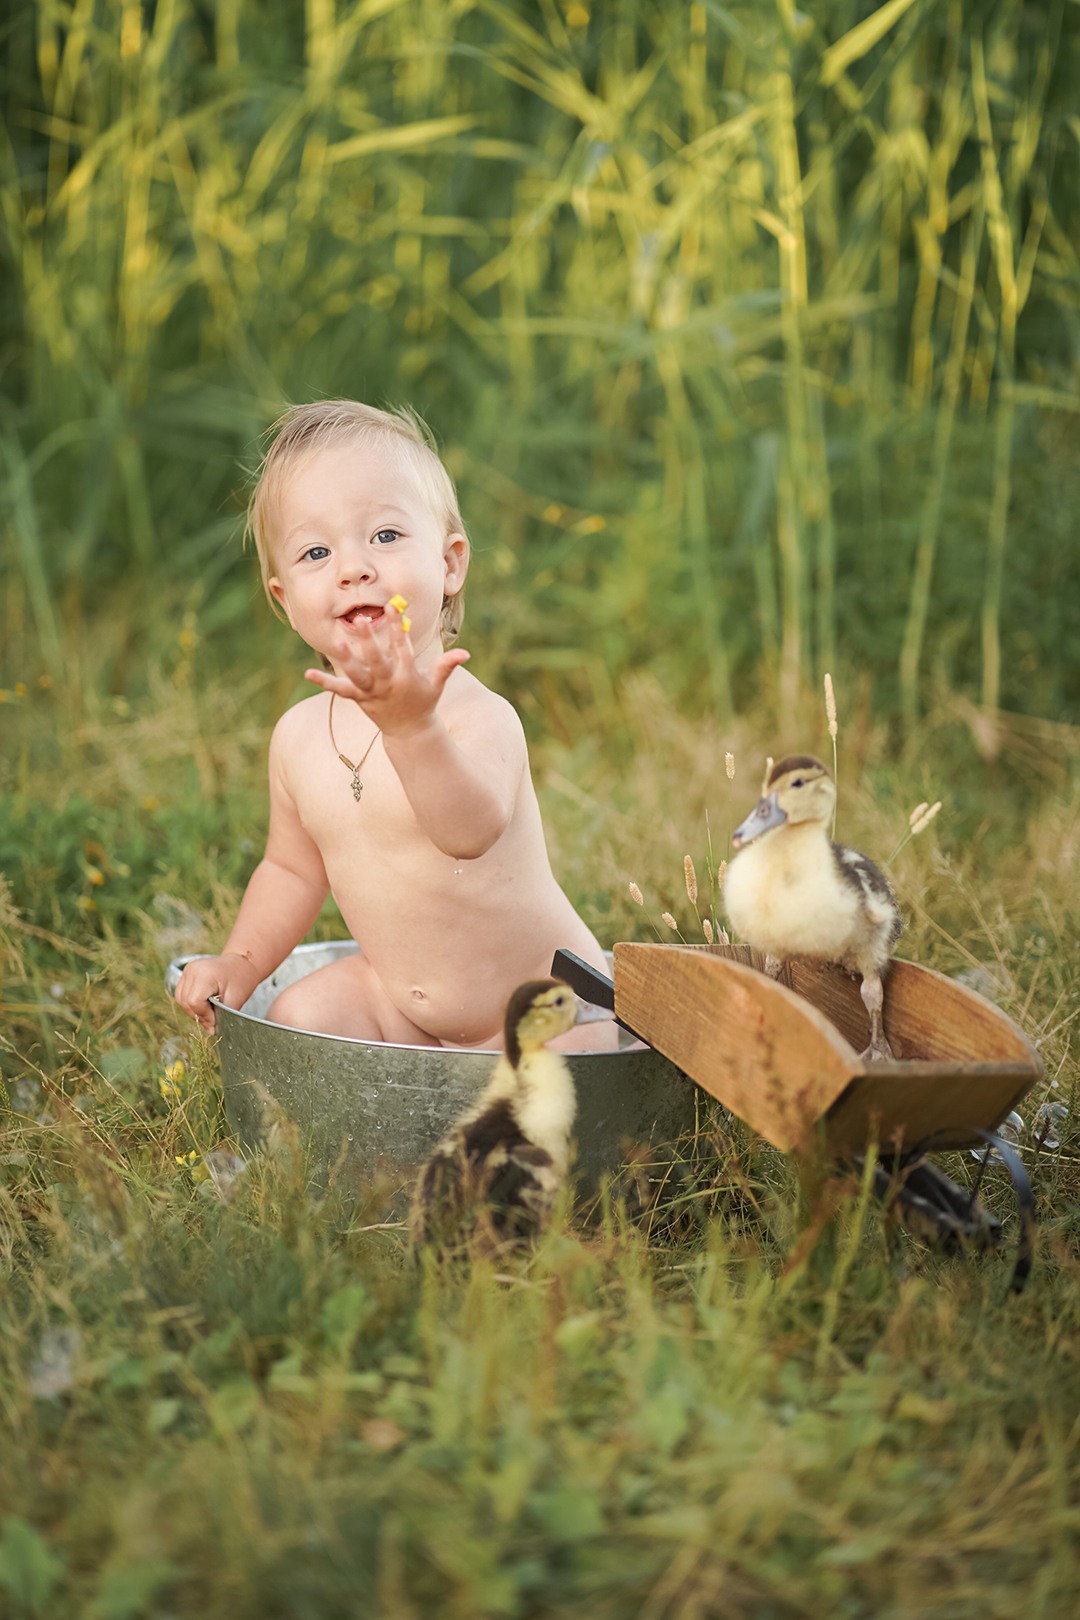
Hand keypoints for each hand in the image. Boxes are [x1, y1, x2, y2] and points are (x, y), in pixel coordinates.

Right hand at [174, 952, 261, 1032]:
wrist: (241, 963)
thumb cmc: (241, 980)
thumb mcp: (235, 1000)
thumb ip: (222, 1016)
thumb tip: (210, 1032)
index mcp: (205, 974)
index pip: (195, 1001)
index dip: (204, 1015)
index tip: (215, 1022)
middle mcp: (192, 970)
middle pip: (186, 1001)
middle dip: (198, 1015)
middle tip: (212, 1023)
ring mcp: (187, 970)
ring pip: (181, 998)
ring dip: (193, 1011)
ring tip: (208, 1015)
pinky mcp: (186, 972)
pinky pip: (181, 993)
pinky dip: (190, 1003)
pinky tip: (203, 1007)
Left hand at [304, 601, 468, 734]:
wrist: (409, 732)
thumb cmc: (423, 702)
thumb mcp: (436, 684)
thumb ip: (447, 666)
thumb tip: (465, 653)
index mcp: (407, 676)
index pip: (402, 648)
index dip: (398, 627)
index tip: (393, 606)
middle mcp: (387, 684)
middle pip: (377, 660)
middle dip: (369, 641)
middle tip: (361, 619)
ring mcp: (371, 693)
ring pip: (356, 675)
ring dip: (346, 659)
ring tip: (336, 641)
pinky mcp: (359, 699)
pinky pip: (340, 690)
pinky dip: (325, 682)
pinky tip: (308, 673)